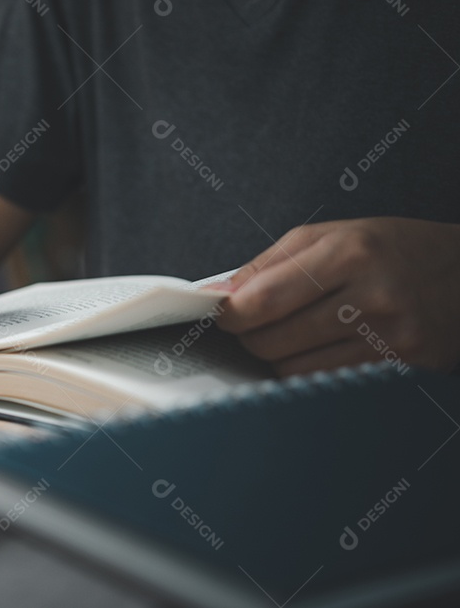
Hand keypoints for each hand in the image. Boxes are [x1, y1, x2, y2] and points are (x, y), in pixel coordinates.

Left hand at [216, 218, 459, 375]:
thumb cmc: (388, 249)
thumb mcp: (328, 235)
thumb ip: (265, 264)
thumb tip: (215, 294)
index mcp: (351, 253)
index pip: (264, 299)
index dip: (230, 313)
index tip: (221, 313)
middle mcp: (374, 297)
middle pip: (273, 340)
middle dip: (250, 335)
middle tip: (255, 321)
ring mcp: (391, 338)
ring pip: (294, 368)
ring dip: (278, 355)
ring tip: (296, 330)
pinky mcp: (401, 368)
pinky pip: (325, 381)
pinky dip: (308, 368)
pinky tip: (321, 347)